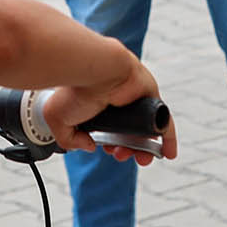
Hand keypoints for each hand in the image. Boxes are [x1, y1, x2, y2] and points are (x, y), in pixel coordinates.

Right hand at [42, 60, 176, 166]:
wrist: (90, 68)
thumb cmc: (73, 89)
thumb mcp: (58, 120)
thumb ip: (69, 140)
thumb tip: (90, 146)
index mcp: (98, 106)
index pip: (110, 131)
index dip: (112, 145)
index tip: (108, 151)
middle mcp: (118, 102)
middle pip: (130, 133)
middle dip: (128, 150)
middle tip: (122, 156)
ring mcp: (136, 98)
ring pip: (146, 129)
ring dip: (145, 148)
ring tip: (141, 159)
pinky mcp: (151, 95)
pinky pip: (164, 120)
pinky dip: (167, 138)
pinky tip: (168, 154)